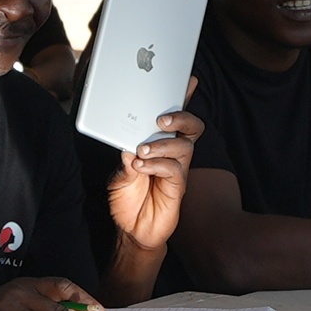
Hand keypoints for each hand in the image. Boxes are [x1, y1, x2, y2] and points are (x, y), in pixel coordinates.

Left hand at [107, 101, 202, 254]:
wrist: (131, 230)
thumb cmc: (127, 198)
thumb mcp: (119, 172)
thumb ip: (125, 154)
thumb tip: (129, 141)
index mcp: (159, 143)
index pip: (174, 117)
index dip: (183, 97)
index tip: (187, 80)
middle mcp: (172, 153)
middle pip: (191, 126)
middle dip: (180, 116)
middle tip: (160, 119)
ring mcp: (177, 169)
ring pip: (185, 145)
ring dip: (161, 144)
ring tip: (141, 151)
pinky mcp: (178, 187)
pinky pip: (175, 169)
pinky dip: (156, 164)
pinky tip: (141, 166)